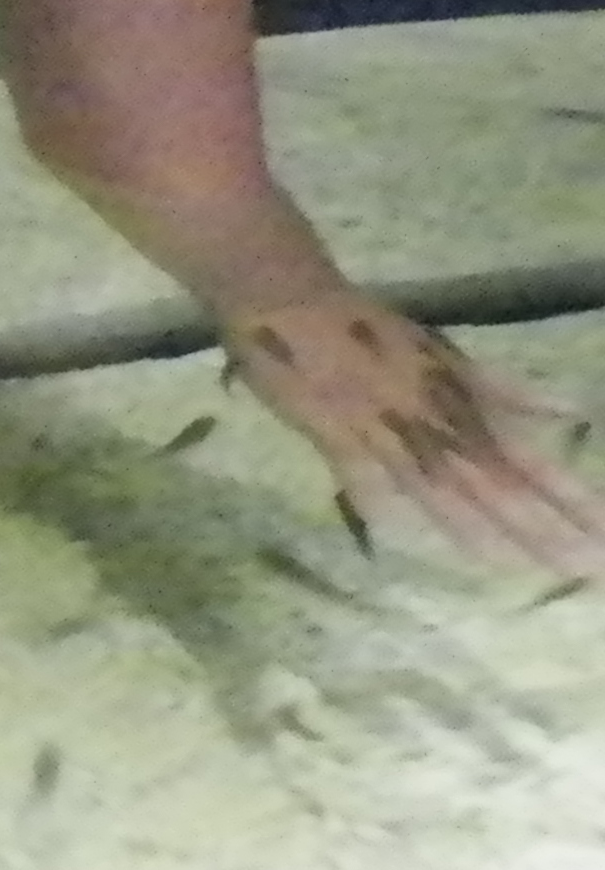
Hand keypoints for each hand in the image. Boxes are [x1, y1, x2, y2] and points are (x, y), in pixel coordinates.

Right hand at [220, 291, 604, 574]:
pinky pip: (361, 477)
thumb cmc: (371, 329)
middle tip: (591, 565)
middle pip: (500, 488)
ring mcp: (387, 431)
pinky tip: (393, 534)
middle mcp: (437, 423)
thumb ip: (505, 391)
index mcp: (465, 405)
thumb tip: (573, 412)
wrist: (294, 301)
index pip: (531, 464)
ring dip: (487, 531)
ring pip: (443, 492)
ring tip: (528, 568)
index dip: (572, 499)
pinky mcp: (336, 433)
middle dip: (546, 529)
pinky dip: (377, 502)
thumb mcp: (448, 357)